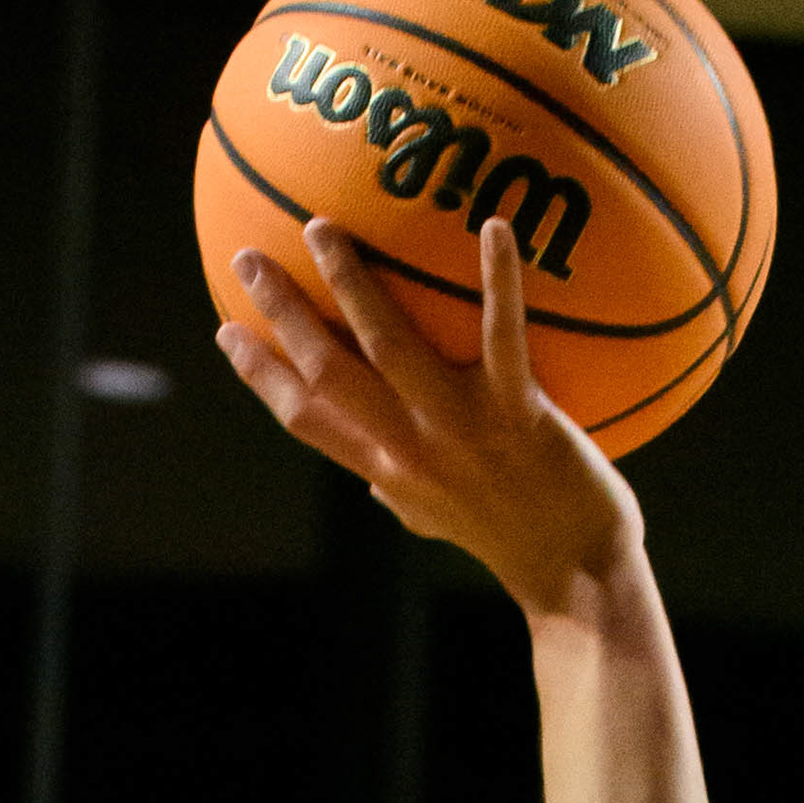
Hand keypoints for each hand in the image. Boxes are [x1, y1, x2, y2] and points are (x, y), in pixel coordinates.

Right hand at [214, 212, 641, 625]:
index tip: (226, 330)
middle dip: (281, 312)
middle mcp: (409, 448)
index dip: (260, 373)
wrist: (577, 575)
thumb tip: (371, 475)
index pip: (305, 417)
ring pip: (388, 345)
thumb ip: (401, 488)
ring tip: (322, 230)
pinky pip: (502, 334)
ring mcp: (459, 429)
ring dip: (350, 284)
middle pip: (326, 370)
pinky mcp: (517, 413)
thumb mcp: (439, 517)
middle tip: (249, 256)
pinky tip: (492, 227)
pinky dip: (499, 279)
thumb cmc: (516, 540)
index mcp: (387, 471)